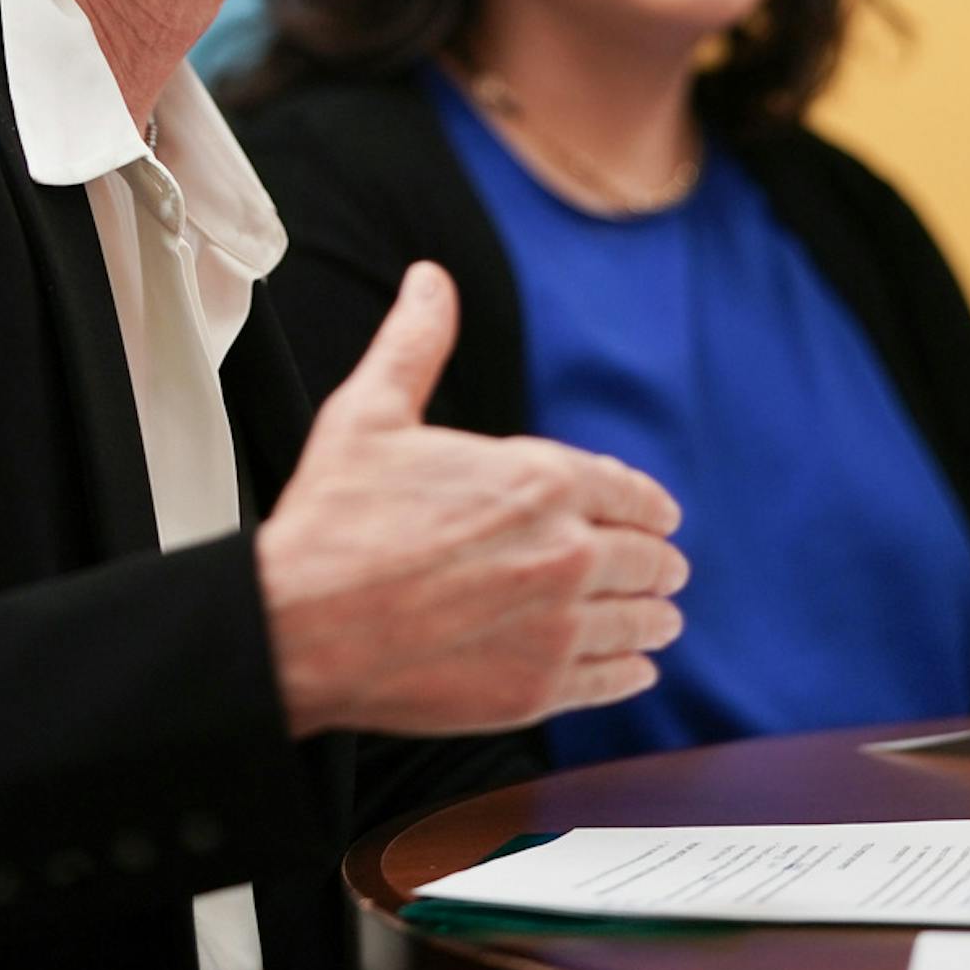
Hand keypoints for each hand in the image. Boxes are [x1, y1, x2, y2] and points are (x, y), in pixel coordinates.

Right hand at [255, 260, 687, 738]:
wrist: (303, 625)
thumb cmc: (334, 519)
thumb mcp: (370, 412)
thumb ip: (416, 343)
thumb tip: (430, 281)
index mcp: (536, 480)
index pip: (627, 491)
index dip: (648, 504)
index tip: (660, 516)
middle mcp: (564, 552)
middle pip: (646, 557)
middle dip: (658, 559)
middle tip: (666, 569)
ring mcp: (556, 627)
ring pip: (639, 620)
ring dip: (655, 615)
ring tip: (661, 618)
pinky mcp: (539, 688)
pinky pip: (615, 679)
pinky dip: (633, 670)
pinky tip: (636, 667)